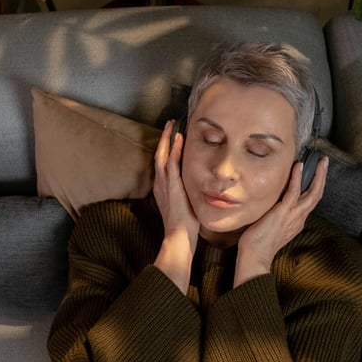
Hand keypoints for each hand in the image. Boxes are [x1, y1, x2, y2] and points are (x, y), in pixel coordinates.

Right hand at [152, 120, 199, 293]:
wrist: (178, 237)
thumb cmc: (185, 225)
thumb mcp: (186, 205)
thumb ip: (189, 194)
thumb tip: (202, 187)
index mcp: (163, 188)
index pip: (163, 163)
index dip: (167, 148)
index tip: (173, 135)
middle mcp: (161, 183)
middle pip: (160, 154)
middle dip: (165, 138)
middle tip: (170, 123)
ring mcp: (165, 184)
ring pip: (163, 155)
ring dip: (168, 139)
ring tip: (172, 125)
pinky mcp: (172, 186)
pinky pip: (171, 163)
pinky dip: (174, 150)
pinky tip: (178, 138)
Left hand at [234, 156, 328, 287]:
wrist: (255, 256)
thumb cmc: (258, 243)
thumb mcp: (272, 226)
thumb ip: (276, 214)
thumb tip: (269, 202)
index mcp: (297, 221)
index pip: (309, 201)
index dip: (314, 186)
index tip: (315, 173)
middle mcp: (299, 218)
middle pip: (317, 195)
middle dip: (322, 177)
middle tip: (324, 161)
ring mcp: (293, 215)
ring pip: (312, 193)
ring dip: (317, 175)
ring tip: (320, 161)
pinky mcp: (284, 212)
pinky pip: (294, 192)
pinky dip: (298, 178)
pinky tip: (299, 166)